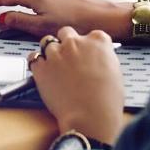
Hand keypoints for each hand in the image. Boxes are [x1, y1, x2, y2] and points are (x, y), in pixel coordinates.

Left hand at [29, 27, 125, 143]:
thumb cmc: (106, 100)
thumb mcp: (115, 71)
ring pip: (47, 42)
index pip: (91, 35)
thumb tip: (98, 59)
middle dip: (67, 43)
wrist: (91, 116)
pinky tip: (42, 71)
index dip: (87, 45)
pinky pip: (33, 58)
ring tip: (55, 67)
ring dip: (51, 52)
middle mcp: (76, 42)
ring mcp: (57, 53)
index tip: (86, 54)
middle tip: (69, 58)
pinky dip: (36, 63)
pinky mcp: (42, 67)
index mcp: (98, 41)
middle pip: (66, 32)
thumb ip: (103, 58)